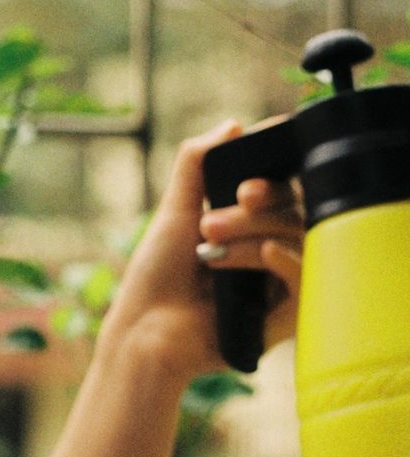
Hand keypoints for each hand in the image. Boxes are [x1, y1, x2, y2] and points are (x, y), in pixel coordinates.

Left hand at [101, 120, 303, 380]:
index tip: (243, 185)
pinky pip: (309, 278)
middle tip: (210, 221)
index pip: (282, 188)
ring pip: (301, 237)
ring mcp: (279, 281)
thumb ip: (197, 164)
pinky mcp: (287, 314)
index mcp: (248, 224)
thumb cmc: (156, 277)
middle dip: (253, 209)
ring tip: (210, 246)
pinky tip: (265, 252)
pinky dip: (288, 259)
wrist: (146, 332)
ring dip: (255, 233)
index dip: (271, 178)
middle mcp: (268, 249)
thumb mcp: (174, 211)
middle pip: (293, 208)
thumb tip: (233, 124)